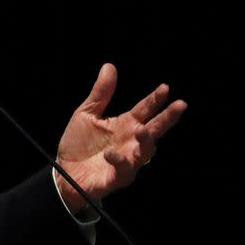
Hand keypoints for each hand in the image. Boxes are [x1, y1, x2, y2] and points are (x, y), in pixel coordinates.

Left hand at [55, 63, 186, 212]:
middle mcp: (130, 142)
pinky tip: (110, 154)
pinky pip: (123, 170)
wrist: (63, 172)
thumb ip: (100, 93)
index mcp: (125, 125)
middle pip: (154, 129)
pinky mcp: (116, 177)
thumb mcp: (86, 114)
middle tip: (180, 105)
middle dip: (167, 118)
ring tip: (142, 129)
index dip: (155, 100)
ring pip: (145, 152)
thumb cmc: (78, 143)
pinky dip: (119, 161)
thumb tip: (109, 66)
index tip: (165, 88)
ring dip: (146, 141)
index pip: (145, 110)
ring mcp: (127, 160)